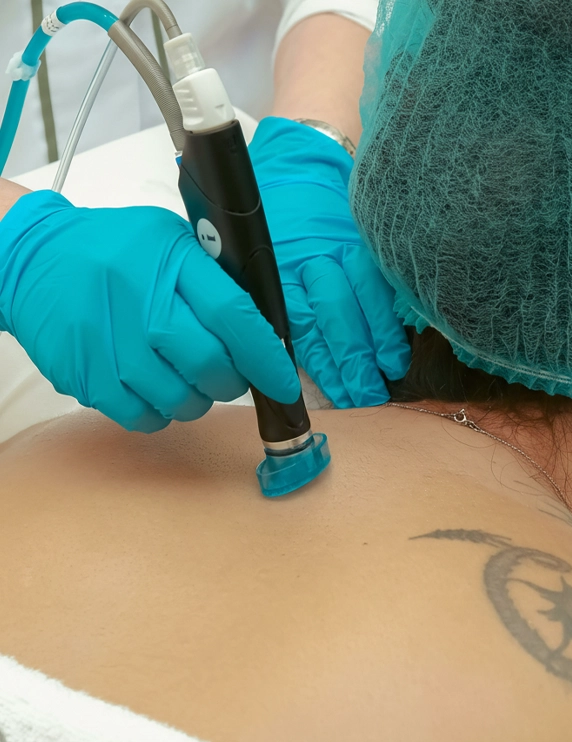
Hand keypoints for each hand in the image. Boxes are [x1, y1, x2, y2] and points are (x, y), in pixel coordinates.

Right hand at [0, 191, 300, 432]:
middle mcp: (140, 303)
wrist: (32, 259)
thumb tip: (262, 332)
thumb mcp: (169, 239)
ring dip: (196, 399)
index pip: (234, 316)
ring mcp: (110, 345)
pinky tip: (154, 388)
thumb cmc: (113, 249)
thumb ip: (213, 279)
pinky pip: (144, 418)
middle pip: (211, 367)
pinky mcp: (86, 378)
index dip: (267, 357)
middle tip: (228, 373)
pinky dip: (160, 412)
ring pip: (181, 401)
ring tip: (185, 377)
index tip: (284, 383)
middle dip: (232, 381)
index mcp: (170, 260)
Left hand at [248, 117, 410, 407]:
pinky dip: (389, 322)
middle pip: (329, 321)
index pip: (290, 322)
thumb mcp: (250, 244)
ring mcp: (343, 249)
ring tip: (380, 380)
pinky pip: (381, 288)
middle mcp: (308, 258)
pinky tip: (396, 351)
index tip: (318, 392)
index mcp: (272, 262)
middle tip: (359, 397)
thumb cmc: (273, 208)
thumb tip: (274, 348)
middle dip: (345, 364)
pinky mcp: (367, 242)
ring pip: (358, 308)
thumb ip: (261, 291)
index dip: (310, 361)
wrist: (308, 152)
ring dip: (371, 350)